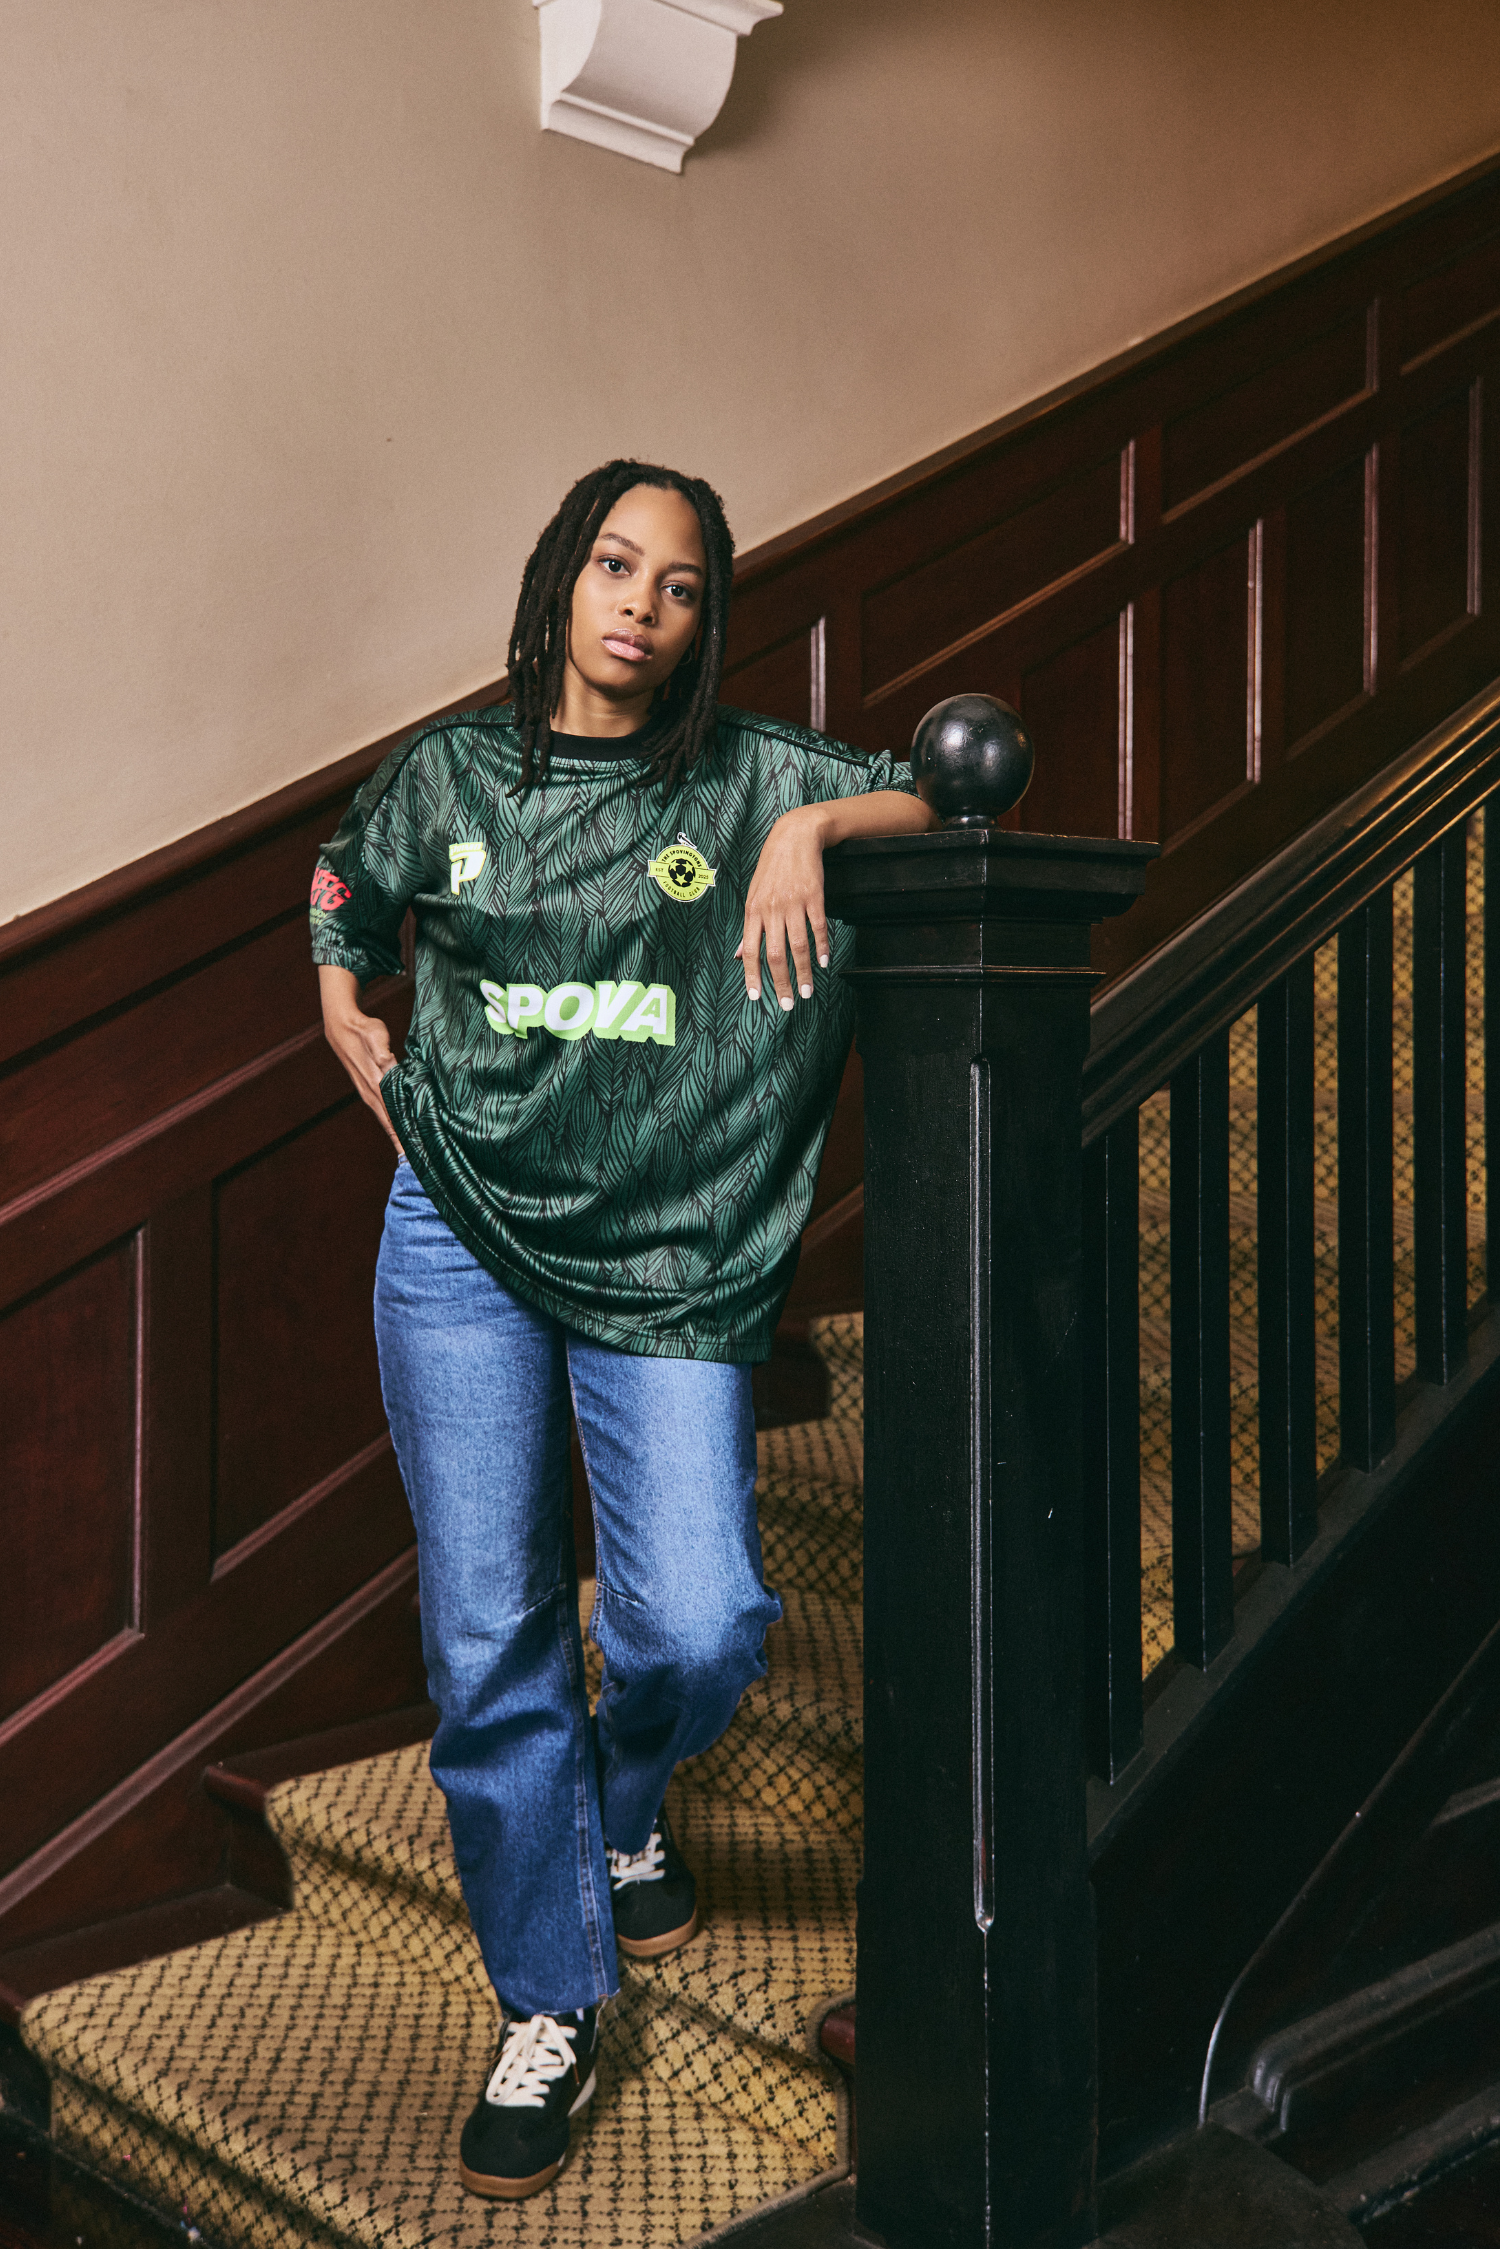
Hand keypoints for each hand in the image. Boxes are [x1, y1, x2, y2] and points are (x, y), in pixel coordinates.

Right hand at [318, 965, 403, 1154]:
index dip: (401, 1137)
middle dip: (403, 1144)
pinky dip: (394, 1123)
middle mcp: (372, 1094)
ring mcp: (370, 1093)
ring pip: (388, 1120)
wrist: (342, 1027)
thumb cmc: (363, 1029)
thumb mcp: (375, 1034)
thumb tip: (388, 1061)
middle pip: (391, 1125)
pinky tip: (402, 1130)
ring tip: (411, 1154)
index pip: (391, 1117)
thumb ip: (382, 1048)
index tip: (411, 1155)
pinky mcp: (371, 1088)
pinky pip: (385, 1111)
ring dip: (398, 1136)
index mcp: (375, 1085)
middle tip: (419, 1164)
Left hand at [737, 807, 829, 1008]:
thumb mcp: (754, 895)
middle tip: (788, 1004)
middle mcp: (771, 909)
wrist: (795, 836)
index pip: (751, 951)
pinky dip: (822, 948)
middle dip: (782, 983)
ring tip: (808, 991)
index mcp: (753, 911)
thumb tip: (740, 957)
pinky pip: (818, 928)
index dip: (753, 976)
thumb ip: (750, 928)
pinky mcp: (814, 896)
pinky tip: (824, 963)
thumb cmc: (772, 868)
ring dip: (805, 972)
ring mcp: (793, 903)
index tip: (757, 997)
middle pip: (776, 954)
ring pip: (799, 946)